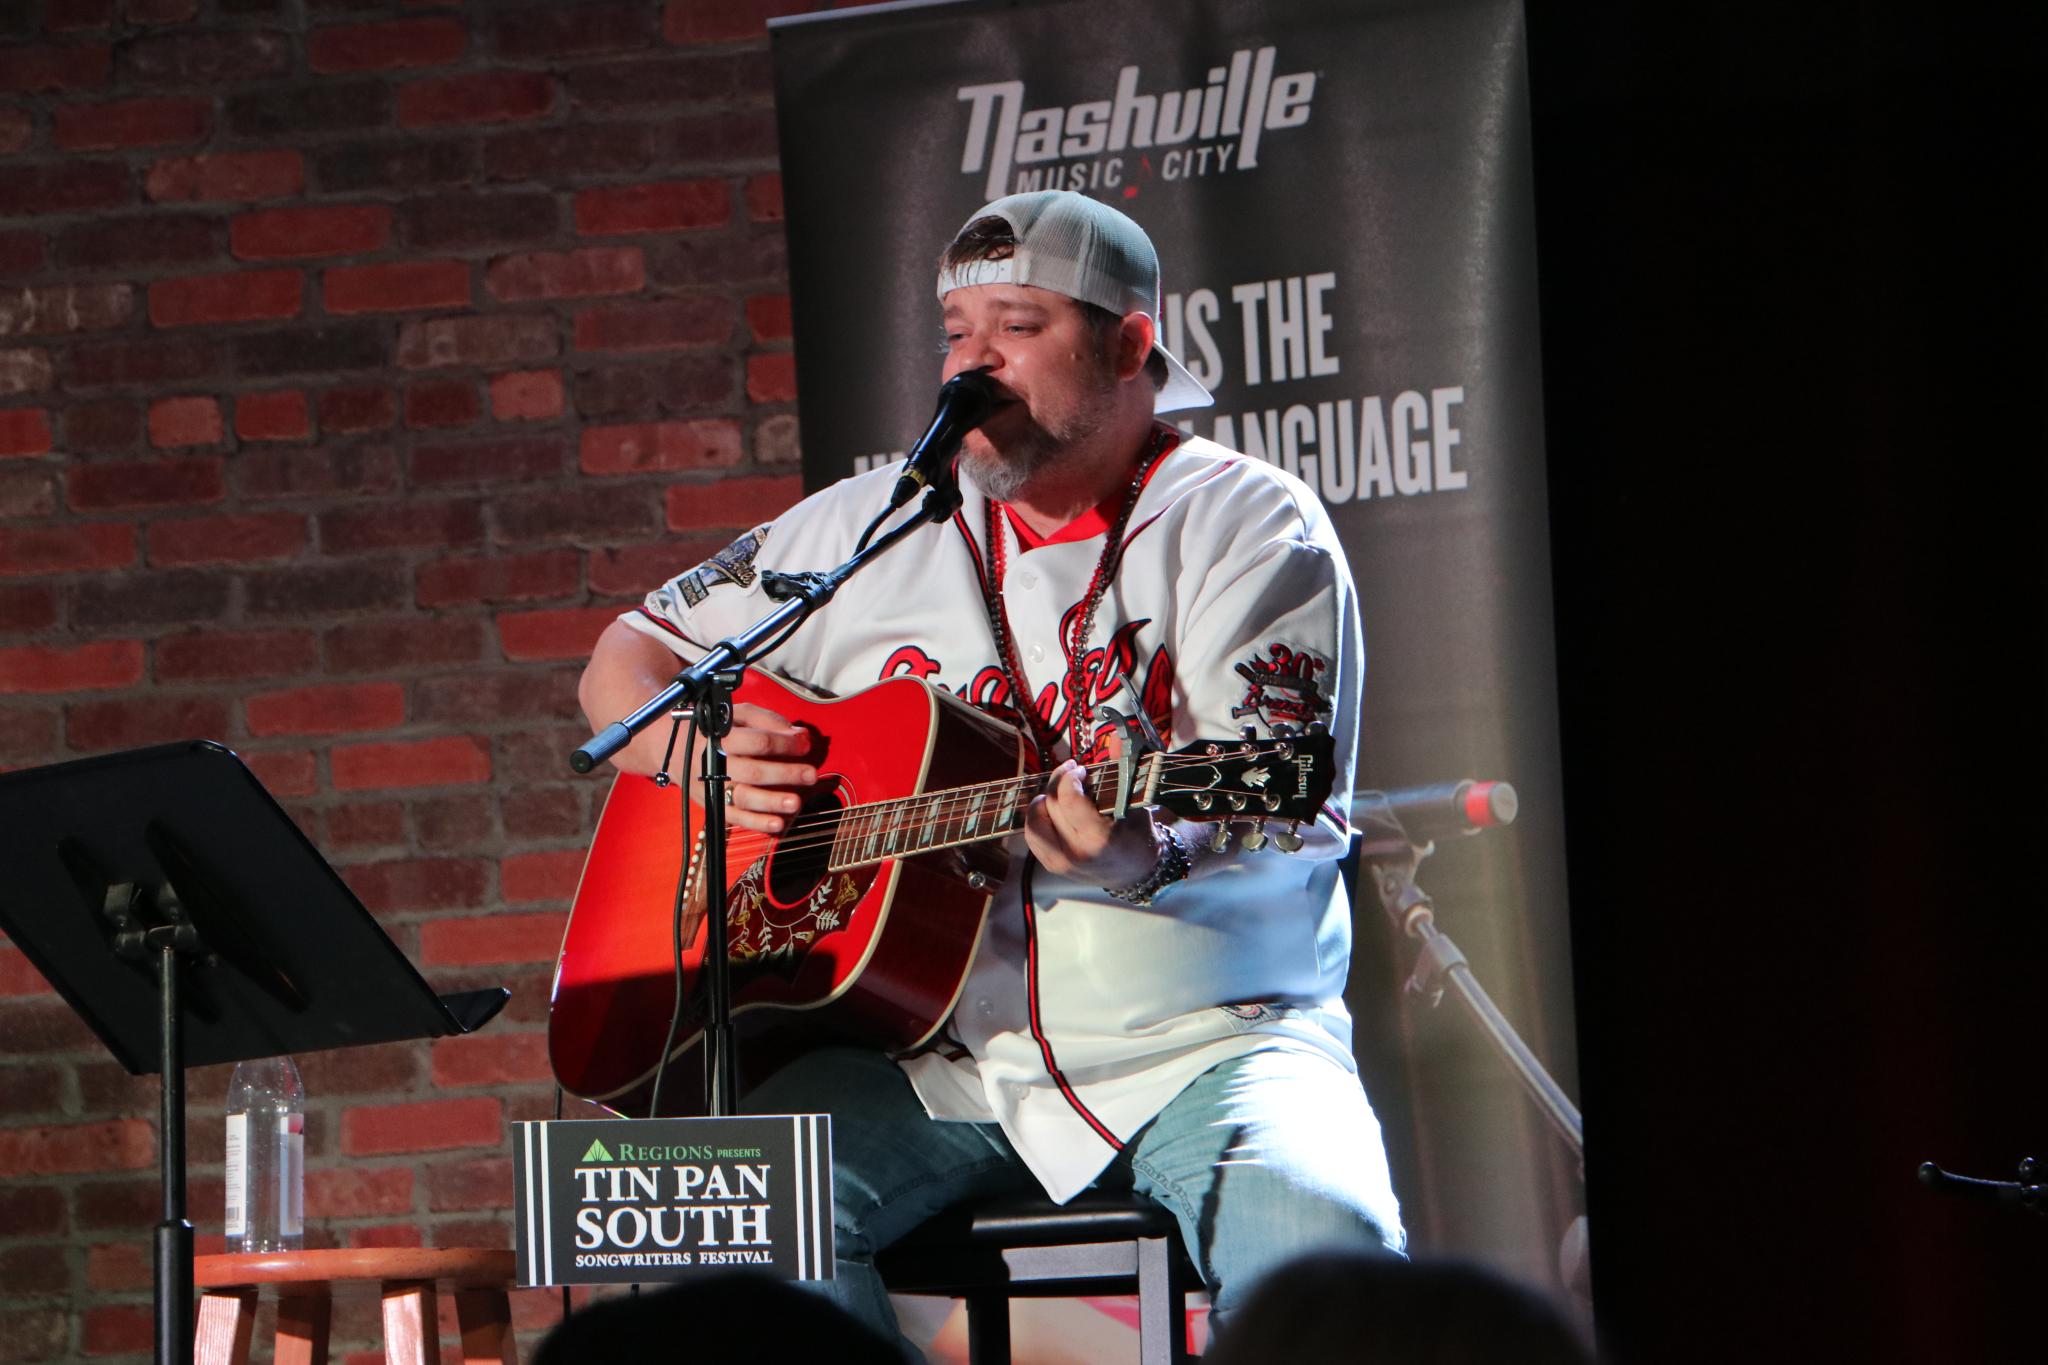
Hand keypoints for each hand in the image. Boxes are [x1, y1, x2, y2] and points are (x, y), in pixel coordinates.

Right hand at [701, 703, 817, 834]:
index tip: (805, 744)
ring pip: (744, 797)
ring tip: (795, 803)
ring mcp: (713, 787)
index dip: (785, 744)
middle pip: (754, 771)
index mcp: (722, 737)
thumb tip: (799, 734)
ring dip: (772, 802)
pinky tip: (777, 823)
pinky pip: (735, 818)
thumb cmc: (715, 729)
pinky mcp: (712, 805)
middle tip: (810, 775)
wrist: (673, 747)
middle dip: (785, 774)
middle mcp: (716, 763)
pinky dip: (756, 823)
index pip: (758, 741)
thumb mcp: (737, 714)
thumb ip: (768, 720)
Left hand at [1023, 759, 1160, 887]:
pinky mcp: (1052, 865)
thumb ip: (1124, 770)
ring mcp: (1061, 862)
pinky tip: (1054, 809)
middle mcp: (1076, 853)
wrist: (1136, 873)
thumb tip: (1117, 736)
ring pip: (1034, 821)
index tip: (1081, 770)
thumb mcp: (1136, 803)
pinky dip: (1040, 817)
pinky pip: (1033, 834)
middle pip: (1051, 805)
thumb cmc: (1139, 835)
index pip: (1069, 799)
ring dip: (1044, 801)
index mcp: (1099, 839)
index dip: (1070, 777)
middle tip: (1072, 773)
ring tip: (1059, 793)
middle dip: (1059, 782)